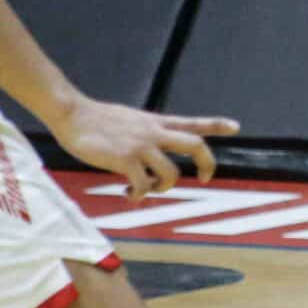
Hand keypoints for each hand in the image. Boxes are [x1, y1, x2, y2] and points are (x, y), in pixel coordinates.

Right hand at [49, 97, 236, 200]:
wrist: (71, 113)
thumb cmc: (96, 119)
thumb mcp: (130, 120)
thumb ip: (146, 132)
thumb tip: (150, 153)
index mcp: (156, 123)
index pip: (192, 122)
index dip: (216, 124)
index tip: (236, 127)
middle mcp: (154, 132)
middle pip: (195, 145)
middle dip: (208, 163)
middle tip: (206, 178)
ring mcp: (141, 145)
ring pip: (171, 173)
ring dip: (163, 188)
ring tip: (147, 189)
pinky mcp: (125, 159)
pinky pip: (143, 184)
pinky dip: (139, 194)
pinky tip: (128, 194)